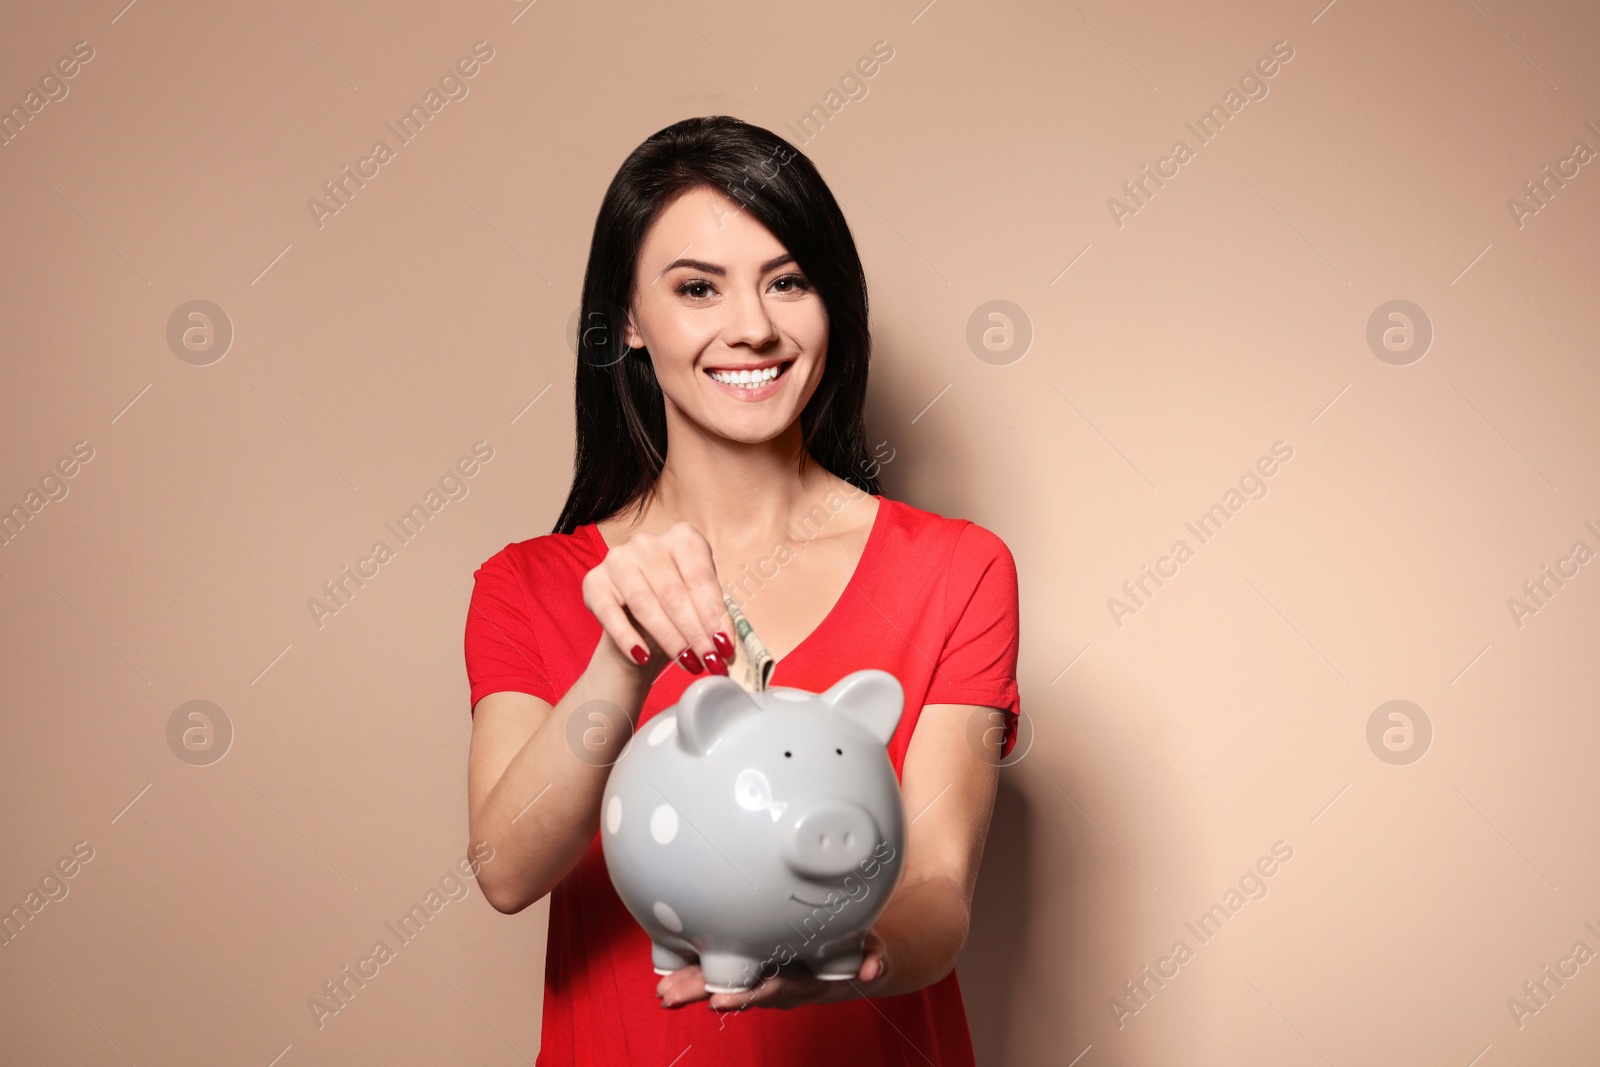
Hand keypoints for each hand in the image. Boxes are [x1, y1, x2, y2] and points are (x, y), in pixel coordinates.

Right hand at [582, 521, 733, 677]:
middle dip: (695, 632)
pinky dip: (628, 638)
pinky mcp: (594, 582)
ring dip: (669, 638)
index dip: (714, 615)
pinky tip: (642, 657)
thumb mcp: (697, 606)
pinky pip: (611, 614)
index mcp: (682, 538)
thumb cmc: (674, 610)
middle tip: (708, 660)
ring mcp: (617, 559)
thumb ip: (712, 618)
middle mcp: (647, 543)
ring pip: (645, 604)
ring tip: (686, 664)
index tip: (725, 645)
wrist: (637, 624)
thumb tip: (726, 646)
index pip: (701, 578)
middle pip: (674, 593)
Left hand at [655, 930, 891, 1011]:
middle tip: (670, 999)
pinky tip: (669, 969)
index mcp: (802, 980)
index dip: (747, 996)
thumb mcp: (870, 953)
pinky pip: (723, 965)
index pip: (772, 989)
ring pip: (724, 980)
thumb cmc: (858, 951)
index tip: (719, 1003)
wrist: (850, 962)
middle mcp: (777, 981)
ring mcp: (763, 972)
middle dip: (703, 993)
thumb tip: (874, 968)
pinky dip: (696, 967)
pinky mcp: (754, 959)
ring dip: (692, 986)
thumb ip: (872, 959)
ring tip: (663, 994)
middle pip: (737, 989)